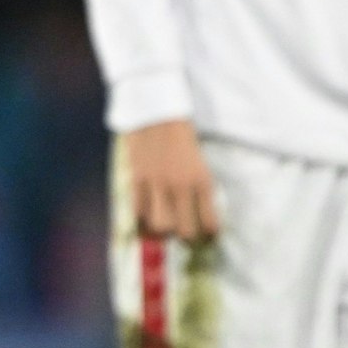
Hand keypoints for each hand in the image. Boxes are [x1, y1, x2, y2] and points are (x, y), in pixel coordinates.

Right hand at [123, 119, 219, 241]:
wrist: (156, 108)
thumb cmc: (181, 131)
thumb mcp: (198, 158)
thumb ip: (197, 184)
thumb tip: (198, 211)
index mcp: (202, 179)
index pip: (210, 222)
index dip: (210, 234)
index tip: (209, 236)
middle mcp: (181, 185)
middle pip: (185, 232)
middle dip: (187, 238)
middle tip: (186, 235)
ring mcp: (158, 184)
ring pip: (160, 228)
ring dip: (163, 232)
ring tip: (165, 228)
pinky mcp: (137, 179)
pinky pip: (139, 213)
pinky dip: (143, 219)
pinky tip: (147, 216)